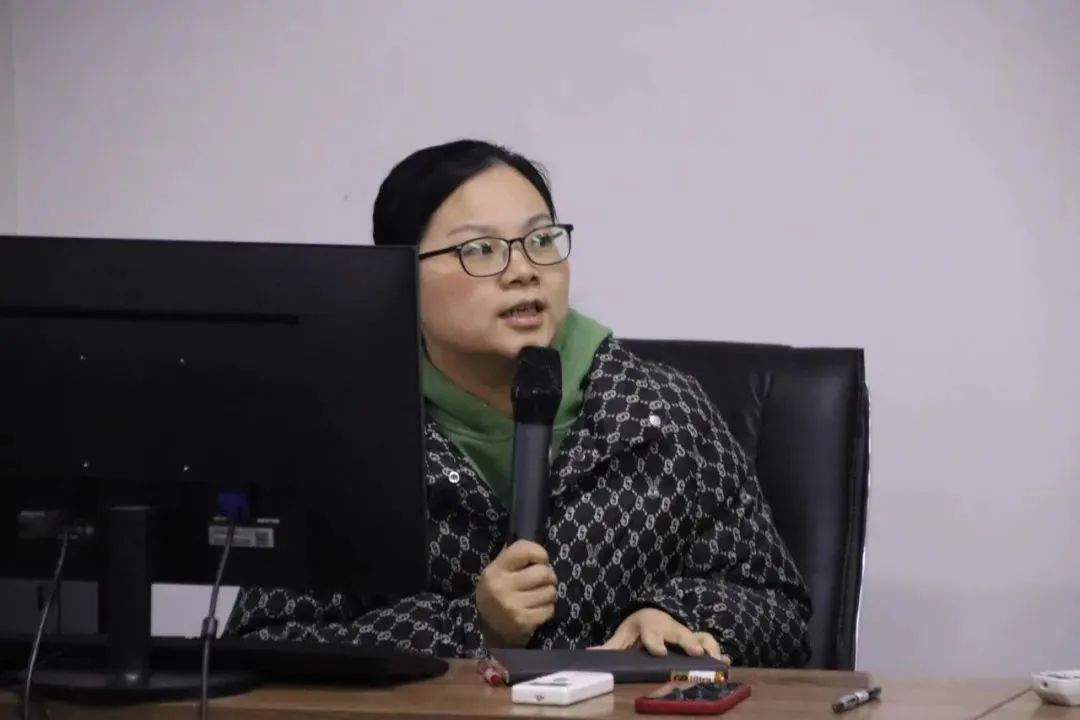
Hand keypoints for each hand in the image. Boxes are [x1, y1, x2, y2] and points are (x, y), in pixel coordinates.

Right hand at [475, 540, 557, 647]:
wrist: (490, 632)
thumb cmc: (498, 595)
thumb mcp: (497, 573)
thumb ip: (512, 556)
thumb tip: (532, 541)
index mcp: (495, 570)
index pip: (526, 549)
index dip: (540, 553)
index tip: (539, 561)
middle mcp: (502, 587)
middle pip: (543, 572)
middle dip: (548, 576)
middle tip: (542, 581)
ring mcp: (512, 606)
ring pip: (550, 592)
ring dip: (549, 594)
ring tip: (538, 596)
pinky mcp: (523, 622)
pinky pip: (549, 609)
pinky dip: (547, 609)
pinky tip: (536, 610)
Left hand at [598, 608, 727, 659]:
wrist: (657, 612)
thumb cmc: (640, 627)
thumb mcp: (624, 634)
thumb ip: (611, 647)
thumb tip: (589, 654)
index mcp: (649, 624)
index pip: (651, 633)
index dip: (655, 642)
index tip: (659, 652)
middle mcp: (670, 626)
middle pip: (680, 633)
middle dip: (688, 642)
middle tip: (696, 652)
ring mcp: (686, 632)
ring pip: (700, 636)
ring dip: (708, 648)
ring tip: (717, 661)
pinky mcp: (697, 639)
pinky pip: (710, 643)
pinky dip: (718, 653)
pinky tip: (726, 663)